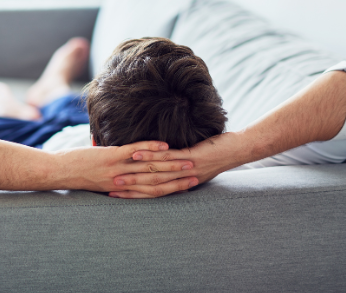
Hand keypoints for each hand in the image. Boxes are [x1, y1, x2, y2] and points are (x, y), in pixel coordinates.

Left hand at [55, 141, 197, 197]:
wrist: (58, 173)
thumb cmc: (77, 175)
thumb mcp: (100, 180)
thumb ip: (116, 177)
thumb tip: (126, 173)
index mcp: (122, 189)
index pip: (152, 191)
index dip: (172, 188)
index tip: (189, 185)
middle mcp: (123, 182)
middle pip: (156, 181)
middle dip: (178, 178)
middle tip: (197, 174)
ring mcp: (117, 169)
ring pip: (149, 168)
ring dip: (171, 163)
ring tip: (189, 161)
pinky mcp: (110, 157)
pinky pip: (134, 152)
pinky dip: (150, 148)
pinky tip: (165, 145)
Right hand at [109, 131, 245, 198]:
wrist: (236, 151)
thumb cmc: (215, 155)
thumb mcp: (194, 164)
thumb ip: (177, 168)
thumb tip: (162, 168)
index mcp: (180, 185)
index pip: (152, 193)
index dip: (133, 194)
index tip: (114, 195)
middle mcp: (181, 181)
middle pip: (151, 187)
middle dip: (129, 188)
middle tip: (109, 188)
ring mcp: (185, 169)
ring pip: (156, 173)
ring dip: (135, 173)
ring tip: (115, 173)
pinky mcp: (191, 157)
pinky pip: (167, 157)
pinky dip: (149, 154)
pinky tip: (134, 153)